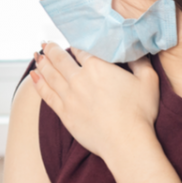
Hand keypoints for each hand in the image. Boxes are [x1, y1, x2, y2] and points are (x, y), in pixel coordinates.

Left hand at [31, 43, 159, 161]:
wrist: (126, 142)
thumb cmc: (140, 112)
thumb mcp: (148, 81)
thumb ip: (140, 62)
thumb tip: (135, 50)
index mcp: (98, 67)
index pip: (81, 50)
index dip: (74, 44)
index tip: (70, 40)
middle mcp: (79, 79)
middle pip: (60, 60)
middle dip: (51, 49)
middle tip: (45, 43)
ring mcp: (69, 96)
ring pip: (50, 75)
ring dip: (42, 63)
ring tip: (36, 55)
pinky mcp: (64, 113)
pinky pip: (46, 94)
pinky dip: (38, 83)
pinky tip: (33, 76)